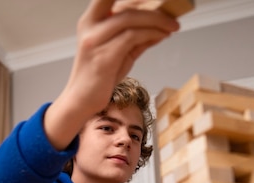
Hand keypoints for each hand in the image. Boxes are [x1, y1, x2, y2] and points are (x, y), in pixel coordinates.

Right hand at [44, 0, 178, 148]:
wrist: (81, 102)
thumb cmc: (99, 78)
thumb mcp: (120, 53)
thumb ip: (137, 38)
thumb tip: (161, 27)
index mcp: (90, 20)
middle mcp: (89, 26)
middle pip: (124, 5)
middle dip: (152, 7)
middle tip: (173, 14)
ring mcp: (95, 41)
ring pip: (130, 19)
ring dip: (157, 21)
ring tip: (172, 26)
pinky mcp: (104, 57)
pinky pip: (132, 37)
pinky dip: (151, 34)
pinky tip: (162, 36)